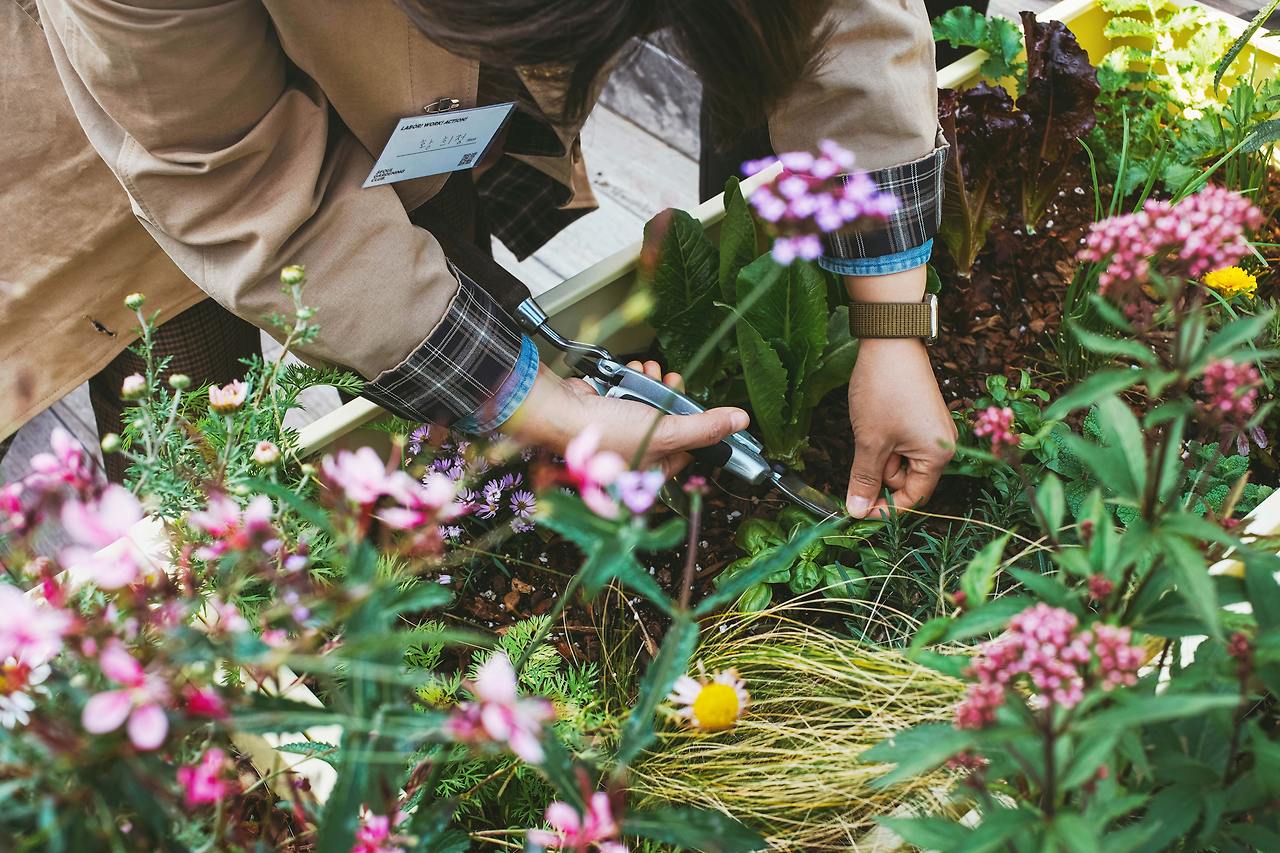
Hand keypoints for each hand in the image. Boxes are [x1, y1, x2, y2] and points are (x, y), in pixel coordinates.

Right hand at [503, 361, 749, 478]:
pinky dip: (634, 380)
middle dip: (674, 399)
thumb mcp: (665, 431)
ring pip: (650, 405)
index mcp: (650, 472)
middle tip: (675, 384)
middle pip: (670, 425)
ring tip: (652, 374)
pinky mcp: (608, 411)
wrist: (561, 412)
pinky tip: (634, 373)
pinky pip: (631, 394)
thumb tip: (739, 422)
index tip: (703, 411)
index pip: (688, 453)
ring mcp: (621, 432)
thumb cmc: (604, 434)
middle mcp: (636, 455)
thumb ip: (704, 428)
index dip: (697, 431)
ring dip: (654, 383)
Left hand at [845, 338, 955, 517]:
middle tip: (867, 446)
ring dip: (880, 453)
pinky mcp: (922, 418)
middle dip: (880, 472)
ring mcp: (933, 431)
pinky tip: (875, 420)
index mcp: (938, 457)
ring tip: (871, 426)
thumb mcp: (871, 441)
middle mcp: (943, 446)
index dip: (885, 509)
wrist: (891, 342)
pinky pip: (901, 442)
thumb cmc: (884, 392)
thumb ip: (865, 479)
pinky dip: (884, 439)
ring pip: (900, 461)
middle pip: (906, 481)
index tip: (857, 510)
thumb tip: (856, 511)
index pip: (913, 499)